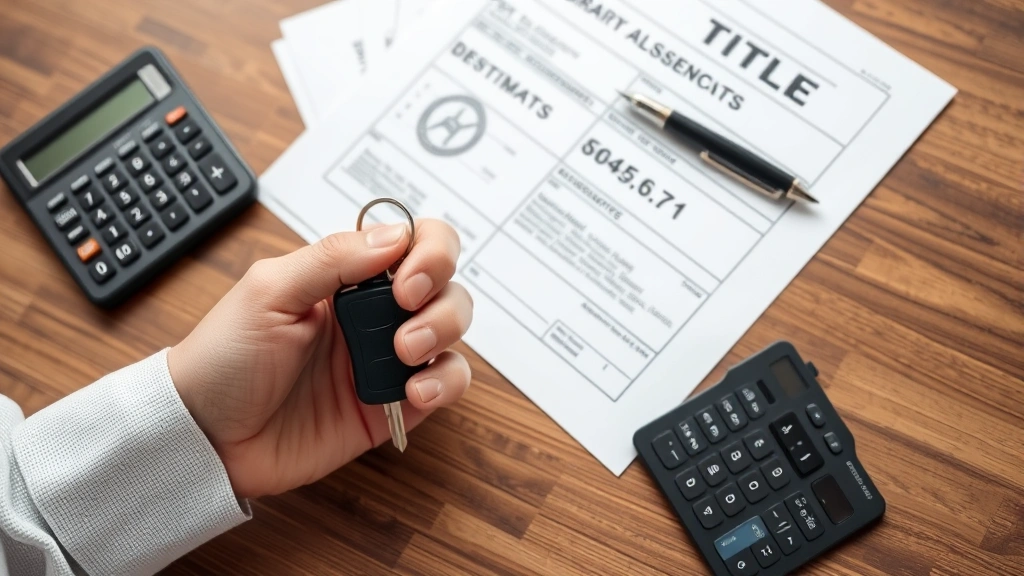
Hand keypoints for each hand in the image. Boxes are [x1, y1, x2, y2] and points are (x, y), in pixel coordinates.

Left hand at [167, 220, 471, 497]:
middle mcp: (372, 312)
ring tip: (404, 355)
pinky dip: (445, 382)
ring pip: (453, 329)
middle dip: (439, 296)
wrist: (205, 436)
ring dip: (444, 332)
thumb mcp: (268, 292)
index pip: (413, 241)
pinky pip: (446, 383)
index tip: (405, 280)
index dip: (428, 251)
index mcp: (344, 277)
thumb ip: (332, 258)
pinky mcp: (393, 405)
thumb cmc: (223, 359)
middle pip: (445, 283)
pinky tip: (413, 392)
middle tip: (403, 312)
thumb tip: (395, 234)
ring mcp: (385, 359)